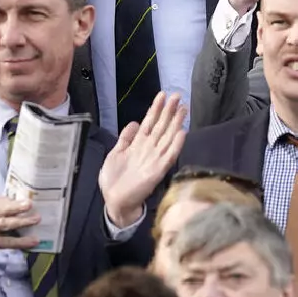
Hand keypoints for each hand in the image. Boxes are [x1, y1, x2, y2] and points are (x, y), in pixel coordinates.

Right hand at [0, 196, 40, 274]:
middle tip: (30, 205)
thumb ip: (1, 209)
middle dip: (17, 207)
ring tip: (36, 220)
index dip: (14, 200)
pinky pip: (5, 242)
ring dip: (22, 222)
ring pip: (4, 225)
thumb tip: (25, 203)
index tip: (29, 199)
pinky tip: (32, 241)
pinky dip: (20, 241)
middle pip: (0, 210)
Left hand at [99, 92, 185, 227]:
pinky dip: (176, 145)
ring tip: (183, 108)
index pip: (149, 122)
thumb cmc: (114, 179)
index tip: (163, 95)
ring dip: (176, 123)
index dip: (156, 108)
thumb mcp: (115, 154)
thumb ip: (125, 138)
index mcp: (138, 144)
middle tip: (177, 95)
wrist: (116, 201)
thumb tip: (133, 122)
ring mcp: (155, 159)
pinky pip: (169, 156)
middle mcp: (149, 149)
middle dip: (169, 110)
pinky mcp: (158, 171)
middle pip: (161, 126)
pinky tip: (182, 133)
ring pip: (167, 137)